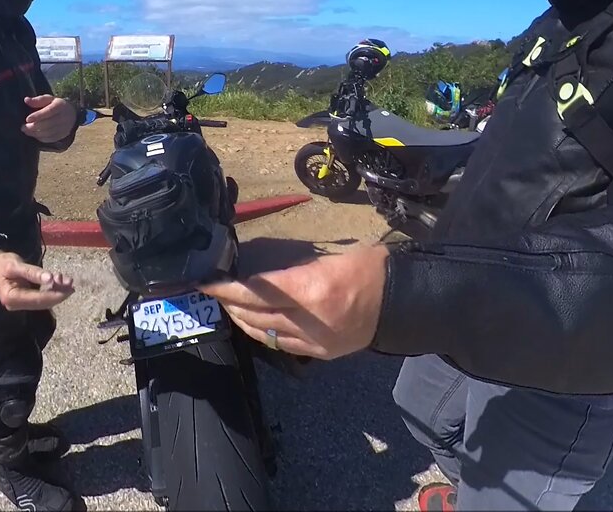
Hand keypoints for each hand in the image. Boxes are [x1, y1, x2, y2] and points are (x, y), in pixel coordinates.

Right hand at [0, 249, 74, 310]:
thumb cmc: (3, 263)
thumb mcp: (16, 264)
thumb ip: (33, 272)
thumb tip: (50, 279)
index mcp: (11, 297)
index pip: (37, 299)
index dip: (54, 295)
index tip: (68, 289)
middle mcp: (15, 304)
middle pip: (42, 303)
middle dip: (58, 294)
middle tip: (71, 284)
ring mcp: (20, 304)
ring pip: (43, 301)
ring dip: (57, 292)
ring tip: (68, 281)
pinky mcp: (25, 300)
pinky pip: (41, 298)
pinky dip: (51, 290)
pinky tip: (59, 282)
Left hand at [22, 95, 76, 143]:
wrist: (71, 114)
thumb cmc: (55, 105)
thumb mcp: (48, 99)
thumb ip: (38, 100)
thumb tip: (26, 100)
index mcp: (60, 105)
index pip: (49, 111)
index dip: (38, 116)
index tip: (27, 119)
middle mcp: (64, 117)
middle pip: (48, 123)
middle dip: (34, 126)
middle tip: (23, 127)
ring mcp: (64, 127)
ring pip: (48, 132)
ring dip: (35, 133)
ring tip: (26, 131)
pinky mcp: (62, 135)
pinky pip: (50, 139)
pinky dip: (40, 138)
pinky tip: (33, 134)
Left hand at [199, 243, 389, 359]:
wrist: (404, 303)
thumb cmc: (371, 269)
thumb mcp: (331, 259)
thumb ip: (296, 270)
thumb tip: (268, 278)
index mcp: (311, 290)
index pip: (257, 291)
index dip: (228, 288)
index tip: (207, 283)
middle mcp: (309, 320)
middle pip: (256, 315)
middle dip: (231, 304)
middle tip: (215, 292)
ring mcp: (315, 342)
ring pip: (265, 334)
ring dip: (243, 321)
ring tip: (229, 307)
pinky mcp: (321, 353)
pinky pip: (283, 346)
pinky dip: (263, 334)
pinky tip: (254, 325)